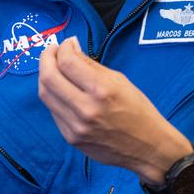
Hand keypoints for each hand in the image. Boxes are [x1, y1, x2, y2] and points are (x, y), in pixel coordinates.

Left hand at [38, 36, 189, 181]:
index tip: (66, 44)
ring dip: (46, 77)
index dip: (61, 48)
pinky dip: (55, 96)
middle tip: (52, 52)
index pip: (67, 62)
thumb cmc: (138, 112)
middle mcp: (86, 109)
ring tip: (55, 69)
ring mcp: (76, 126)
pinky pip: (54, 111)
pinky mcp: (71, 138)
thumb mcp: (120, 81)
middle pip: (48, 77)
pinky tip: (63, 91)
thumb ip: (91, 65)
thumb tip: (70, 48)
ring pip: (45, 95)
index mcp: (102, 90)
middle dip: (46, 58)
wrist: (147, 148)